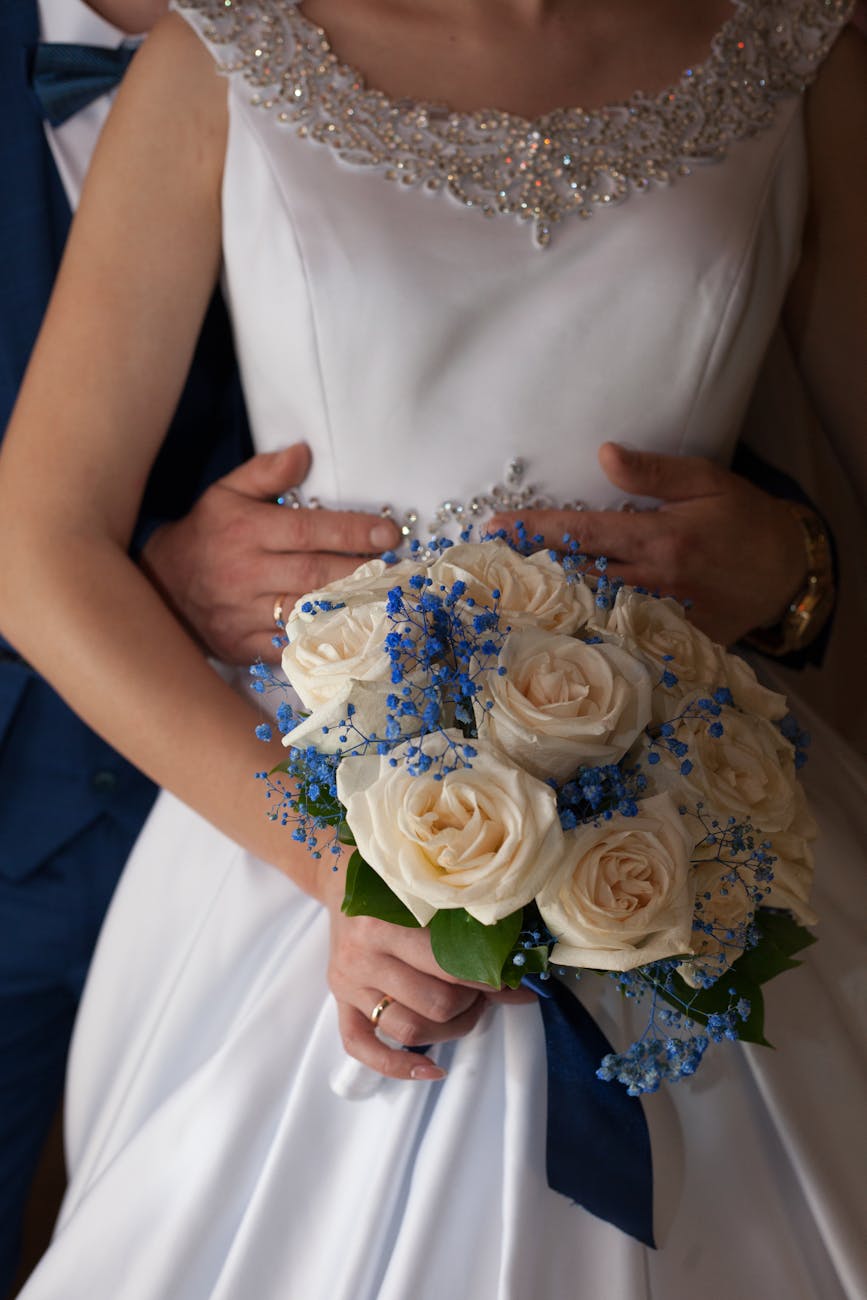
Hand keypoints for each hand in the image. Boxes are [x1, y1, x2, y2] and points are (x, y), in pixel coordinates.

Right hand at [140, 443, 399, 663]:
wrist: (158, 587)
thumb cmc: (204, 535)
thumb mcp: (225, 493)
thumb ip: (265, 472)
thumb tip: (304, 452)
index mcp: (244, 531)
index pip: (307, 531)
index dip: (351, 532)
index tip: (389, 533)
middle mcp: (244, 574)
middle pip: (315, 574)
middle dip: (361, 571)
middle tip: (398, 568)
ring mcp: (242, 615)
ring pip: (307, 612)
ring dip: (350, 606)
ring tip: (386, 597)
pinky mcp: (242, 646)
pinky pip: (290, 645)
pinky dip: (321, 639)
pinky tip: (351, 630)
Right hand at [323, 873, 534, 1081]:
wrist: (341, 879)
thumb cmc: (392, 883)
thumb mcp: (428, 897)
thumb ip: (469, 934)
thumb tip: (522, 982)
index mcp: (384, 923)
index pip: (448, 967)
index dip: (486, 978)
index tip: (505, 976)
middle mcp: (363, 956)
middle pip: (435, 1004)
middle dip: (471, 1003)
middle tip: (483, 990)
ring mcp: (349, 983)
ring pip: (410, 1030)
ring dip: (450, 1030)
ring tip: (466, 1011)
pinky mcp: (340, 1002)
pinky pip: (362, 1048)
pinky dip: (399, 1067)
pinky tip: (433, 1068)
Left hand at [490, 443, 806, 645]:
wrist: (791, 572)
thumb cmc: (746, 519)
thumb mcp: (708, 481)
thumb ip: (655, 471)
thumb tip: (605, 454)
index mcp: (658, 537)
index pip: (583, 532)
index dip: (535, 529)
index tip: (495, 527)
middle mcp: (654, 580)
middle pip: (577, 577)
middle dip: (529, 572)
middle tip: (485, 569)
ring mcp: (662, 616)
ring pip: (594, 611)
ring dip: (550, 604)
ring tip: (504, 598)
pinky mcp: (674, 642)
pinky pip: (624, 638)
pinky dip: (591, 634)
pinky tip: (556, 633)